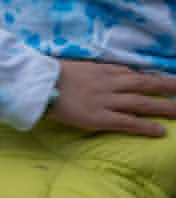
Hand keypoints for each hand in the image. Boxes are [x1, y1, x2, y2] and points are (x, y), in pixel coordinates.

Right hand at [46, 60, 175, 135]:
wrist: (35, 84)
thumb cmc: (48, 76)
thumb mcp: (73, 67)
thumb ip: (90, 71)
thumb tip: (101, 74)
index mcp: (99, 70)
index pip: (130, 73)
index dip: (150, 76)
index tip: (165, 79)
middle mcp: (108, 84)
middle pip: (144, 84)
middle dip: (167, 86)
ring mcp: (105, 100)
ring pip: (141, 102)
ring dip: (164, 106)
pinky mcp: (99, 117)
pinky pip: (128, 122)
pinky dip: (145, 126)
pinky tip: (161, 131)